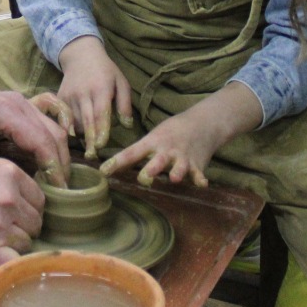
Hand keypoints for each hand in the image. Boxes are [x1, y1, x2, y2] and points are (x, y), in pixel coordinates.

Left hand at [0, 82, 70, 183]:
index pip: (43, 142)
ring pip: (54, 129)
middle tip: (62, 193)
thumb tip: (17, 198)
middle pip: (55, 134)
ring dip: (57, 155)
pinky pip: (44, 125)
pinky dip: (48, 145)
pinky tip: (45, 167)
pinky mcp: (19, 108)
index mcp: (7, 111)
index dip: (54, 169)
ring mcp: (22, 102)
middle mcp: (20, 103)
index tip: (59, 193)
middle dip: (61, 164)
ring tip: (56, 184)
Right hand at [0, 157, 44, 266]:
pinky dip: (10, 264)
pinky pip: (14, 262)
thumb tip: (28, 198)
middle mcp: (8, 197)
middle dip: (23, 227)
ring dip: (14, 246)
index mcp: (8, 173)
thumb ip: (7, 180)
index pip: (39, 199)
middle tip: (1, 229)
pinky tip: (0, 259)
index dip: (28, 209)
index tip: (16, 214)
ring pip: (26, 243)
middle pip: (35, 222)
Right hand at [55, 36, 133, 160]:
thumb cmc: (106, 71)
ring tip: (89, 146)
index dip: (100, 130)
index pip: (100, 113)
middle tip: (92, 156)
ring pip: (75, 121)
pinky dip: (72, 127)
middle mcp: (83, 93)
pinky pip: (66, 117)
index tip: (101, 145)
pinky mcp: (60, 98)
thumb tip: (126, 125)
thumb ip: (125, 104)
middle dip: (89, 140)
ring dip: (82, 135)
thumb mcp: (121, 82)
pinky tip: (78, 135)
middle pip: (86, 120)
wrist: (81, 55)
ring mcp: (69, 95)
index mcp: (100, 88)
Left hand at [100, 112, 219, 188]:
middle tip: (144, 177)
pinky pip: (198, 173)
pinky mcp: (197, 165)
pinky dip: (200, 179)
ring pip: (178, 167)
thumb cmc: (171, 132)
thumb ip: (139, 152)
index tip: (104, 171)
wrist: (203, 123)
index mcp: (152, 143)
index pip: (131, 153)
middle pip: (157, 161)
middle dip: (151, 170)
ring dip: (176, 172)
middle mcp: (166, 151)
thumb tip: (114, 166)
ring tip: (175, 178)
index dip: (117, 162)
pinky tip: (202, 183)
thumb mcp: (154, 136)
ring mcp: (182, 158)